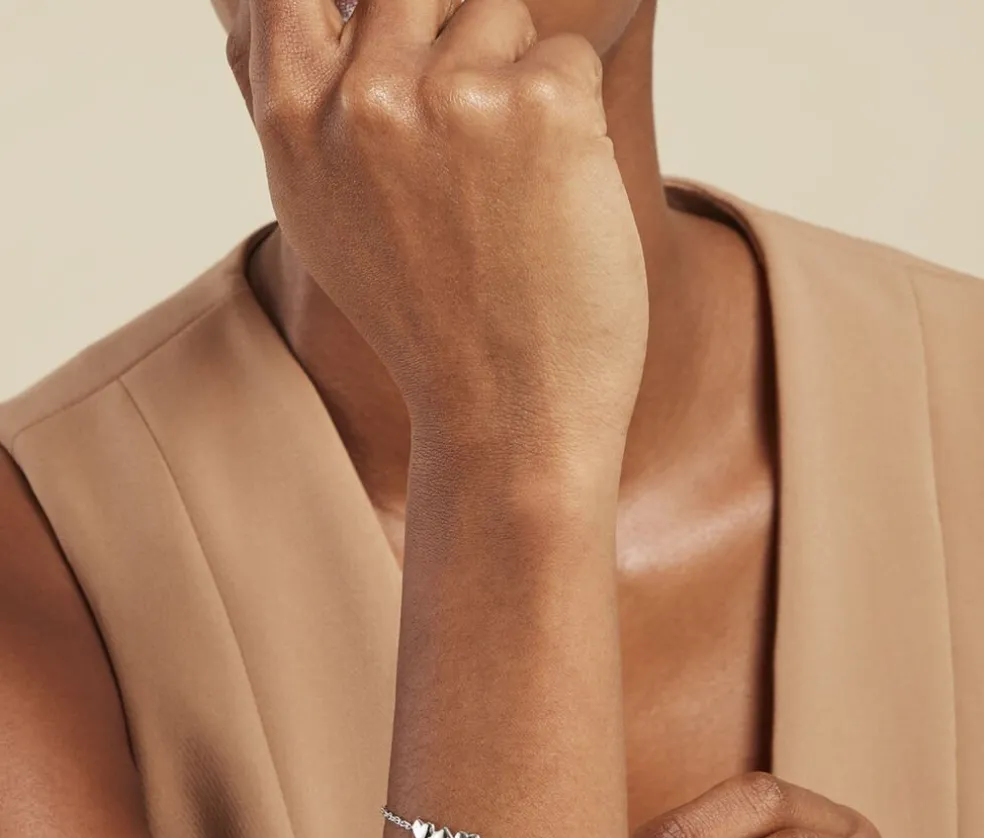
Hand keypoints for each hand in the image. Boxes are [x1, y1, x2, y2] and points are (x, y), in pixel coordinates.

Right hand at [228, 0, 648, 454]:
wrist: (507, 413)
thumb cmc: (427, 319)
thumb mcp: (325, 216)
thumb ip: (301, 108)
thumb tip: (250, 8)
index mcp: (296, 126)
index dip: (348, 3)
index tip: (389, 42)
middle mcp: (361, 102)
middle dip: (452, 36)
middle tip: (474, 136)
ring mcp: (450, 100)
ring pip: (500, 13)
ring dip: (520, 84)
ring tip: (511, 190)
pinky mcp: (541, 109)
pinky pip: (568, 58)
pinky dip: (575, 120)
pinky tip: (552, 202)